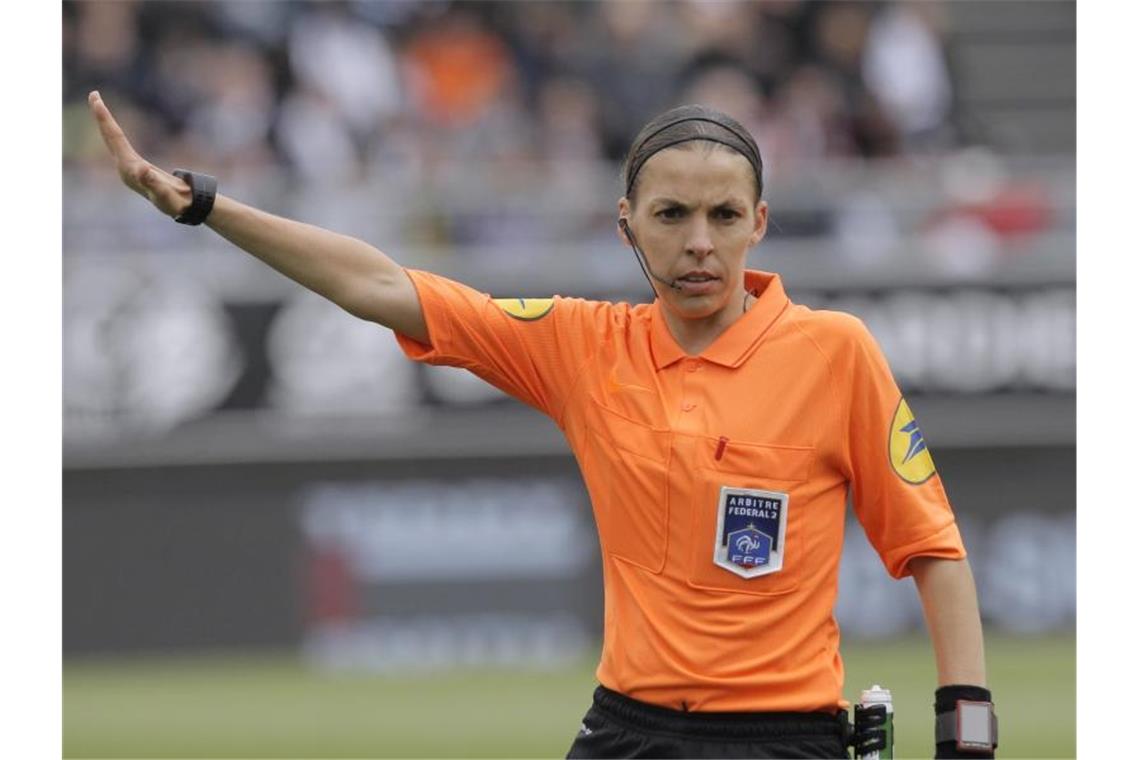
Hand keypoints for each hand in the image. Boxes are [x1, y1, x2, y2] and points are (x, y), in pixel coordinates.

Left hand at [87, 90, 191, 218]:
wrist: (180, 208)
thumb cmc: (174, 202)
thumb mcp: (165, 194)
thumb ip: (153, 183)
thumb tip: (143, 170)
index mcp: (128, 168)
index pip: (115, 137)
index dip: (105, 119)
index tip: (97, 100)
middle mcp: (124, 166)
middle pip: (109, 136)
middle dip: (101, 116)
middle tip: (94, 95)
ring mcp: (128, 166)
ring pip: (113, 139)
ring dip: (106, 123)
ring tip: (100, 106)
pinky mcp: (135, 167)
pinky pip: (120, 143)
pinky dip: (114, 131)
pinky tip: (113, 128)